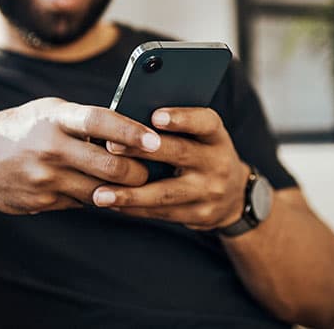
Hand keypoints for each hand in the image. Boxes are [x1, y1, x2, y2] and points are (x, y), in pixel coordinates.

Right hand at [0, 97, 160, 214]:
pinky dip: (95, 198)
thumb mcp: (51, 112)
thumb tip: (132, 132)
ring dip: (121, 191)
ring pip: (100, 192)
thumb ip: (86, 120)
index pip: (101, 122)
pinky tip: (100, 191)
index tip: (156, 140)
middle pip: (109, 166)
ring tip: (134, 184)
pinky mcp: (41, 201)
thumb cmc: (26, 127)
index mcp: (57, 118)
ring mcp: (45, 178)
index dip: (131, 132)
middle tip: (151, 170)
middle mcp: (51, 147)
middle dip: (138, 172)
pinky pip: (81, 203)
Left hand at [92, 107, 249, 229]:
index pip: (204, 122)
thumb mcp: (200, 136)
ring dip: (130, 194)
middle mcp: (216, 162)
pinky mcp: (199, 215)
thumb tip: (127, 117)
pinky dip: (133, 208)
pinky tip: (111, 204)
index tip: (155, 117)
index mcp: (216, 135)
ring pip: (166, 192)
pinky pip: (161, 212)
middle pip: (179, 153)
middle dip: (143, 152)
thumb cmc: (201, 153)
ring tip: (100, 194)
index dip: (181, 119)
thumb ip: (174, 127)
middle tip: (111, 147)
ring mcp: (209, 192)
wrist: (233, 196)